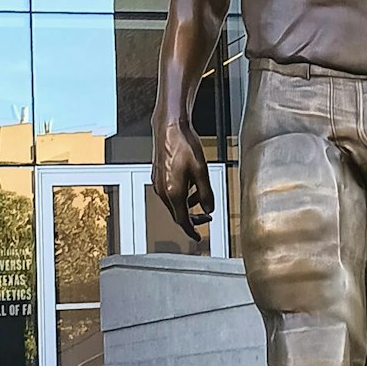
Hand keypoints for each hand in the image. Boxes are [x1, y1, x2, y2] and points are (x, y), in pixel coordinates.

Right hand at [151, 117, 214, 238]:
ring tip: (200, 200)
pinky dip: (181, 195)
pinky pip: (170, 193)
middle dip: (192, 219)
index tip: (198, 237)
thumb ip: (206, 194)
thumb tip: (209, 209)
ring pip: (174, 203)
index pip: (182, 221)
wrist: (170, 127)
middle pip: (177, 214)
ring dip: (188, 205)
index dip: (192, 231)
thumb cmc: (184, 144)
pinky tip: (190, 186)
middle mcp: (162, 190)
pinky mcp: (157, 176)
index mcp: (173, 192)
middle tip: (205, 219)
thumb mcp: (202, 171)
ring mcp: (158, 183)